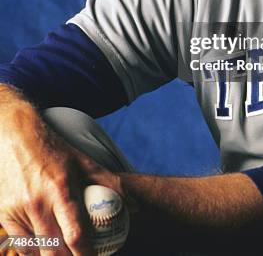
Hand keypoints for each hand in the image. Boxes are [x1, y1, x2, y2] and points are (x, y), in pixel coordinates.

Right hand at [0, 86, 125, 255]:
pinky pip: (21, 245)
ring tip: (66, 253)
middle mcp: (38, 203)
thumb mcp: (82, 161)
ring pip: (37, 252)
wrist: (16, 137)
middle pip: (55, 251)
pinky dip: (34, 252)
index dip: (86, 255)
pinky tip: (47, 249)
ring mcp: (18, 211)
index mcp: (61, 189)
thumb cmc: (52, 149)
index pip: (75, 235)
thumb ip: (107, 182)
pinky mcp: (4, 215)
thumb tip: (132, 202)